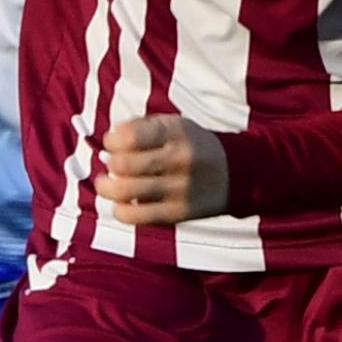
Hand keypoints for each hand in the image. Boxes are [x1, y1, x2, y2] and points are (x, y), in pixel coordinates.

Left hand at [97, 112, 230, 227]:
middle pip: (124, 164)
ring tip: (105, 184)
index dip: (111, 141)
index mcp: (176, 133)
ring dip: (107, 188)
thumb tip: (110, 139)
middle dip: (109, 164)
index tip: (111, 143)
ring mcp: (178, 189)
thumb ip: (142, 126)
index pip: (131, 136)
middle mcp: (178, 160)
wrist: (235, 174)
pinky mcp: (178, 213)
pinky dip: (120, 211)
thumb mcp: (174, 124)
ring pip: (126, 191)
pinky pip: (137, 216)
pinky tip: (121, 204)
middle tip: (111, 164)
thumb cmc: (193, 146)